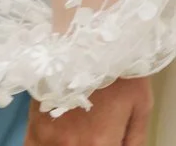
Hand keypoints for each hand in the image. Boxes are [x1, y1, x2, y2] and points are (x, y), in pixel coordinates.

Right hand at [28, 77, 150, 145]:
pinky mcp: (34, 128)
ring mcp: (49, 139)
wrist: (91, 41)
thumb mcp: (141, 104)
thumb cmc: (120, 71)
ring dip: (67, 144)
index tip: (107, 140)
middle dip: (89, 144)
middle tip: (92, 130)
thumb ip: (135, 138)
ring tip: (76, 129)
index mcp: (101, 143)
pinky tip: (57, 135)